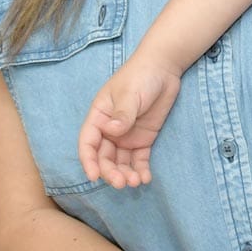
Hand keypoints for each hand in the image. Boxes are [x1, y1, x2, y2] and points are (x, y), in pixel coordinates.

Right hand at [78, 51, 182, 187]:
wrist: (163, 68)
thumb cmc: (141, 75)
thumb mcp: (130, 93)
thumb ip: (122, 113)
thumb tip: (111, 131)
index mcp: (99, 116)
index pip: (88, 142)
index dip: (88, 161)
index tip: (94, 176)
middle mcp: (110, 130)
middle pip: (104, 157)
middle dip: (110, 172)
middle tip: (122, 182)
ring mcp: (126, 136)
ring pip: (120, 162)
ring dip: (125, 174)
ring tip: (136, 182)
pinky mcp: (143, 139)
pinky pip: (138, 159)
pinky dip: (140, 170)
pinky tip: (146, 178)